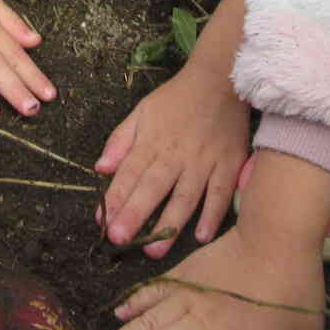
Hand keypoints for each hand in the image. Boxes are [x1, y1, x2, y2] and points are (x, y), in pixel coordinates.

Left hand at [95, 64, 248, 257]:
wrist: (221, 79)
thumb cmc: (177, 98)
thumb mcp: (142, 111)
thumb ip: (120, 140)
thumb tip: (100, 168)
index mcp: (152, 142)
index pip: (129, 174)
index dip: (115, 198)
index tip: (101, 222)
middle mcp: (176, 154)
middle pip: (152, 187)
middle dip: (134, 214)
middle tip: (119, 240)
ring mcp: (204, 161)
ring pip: (185, 196)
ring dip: (169, 223)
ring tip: (154, 250)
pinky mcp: (229, 164)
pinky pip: (220, 193)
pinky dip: (212, 214)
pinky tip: (201, 236)